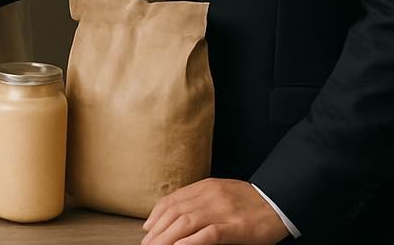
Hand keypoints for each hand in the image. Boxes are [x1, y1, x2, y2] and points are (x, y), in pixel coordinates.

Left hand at [142, 178, 287, 244]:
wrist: (279, 200)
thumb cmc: (250, 201)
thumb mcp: (221, 192)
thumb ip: (201, 200)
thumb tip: (179, 214)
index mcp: (204, 187)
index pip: (172, 200)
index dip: (156, 215)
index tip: (147, 229)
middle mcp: (209, 196)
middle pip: (175, 213)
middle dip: (157, 231)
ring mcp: (221, 211)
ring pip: (185, 223)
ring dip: (167, 238)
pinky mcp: (235, 227)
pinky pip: (208, 234)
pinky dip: (190, 242)